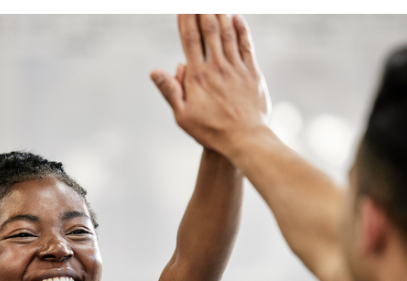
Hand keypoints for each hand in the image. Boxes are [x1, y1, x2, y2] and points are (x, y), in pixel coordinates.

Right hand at [151, 14, 270, 151]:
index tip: (183, 6)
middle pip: (209, 30)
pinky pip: (246, 46)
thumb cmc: (211, 131)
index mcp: (198, 76)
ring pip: (228, 34)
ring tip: (214, 3)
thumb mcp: (183, 115)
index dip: (186, 19)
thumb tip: (154, 71)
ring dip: (220, 14)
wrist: (245, 139)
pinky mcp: (252, 73)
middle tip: (199, 0)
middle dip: (202, 10)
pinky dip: (241, 29)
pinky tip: (236, 17)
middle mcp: (217, 67)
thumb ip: (170, 90)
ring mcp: (236, 68)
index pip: (190, 40)